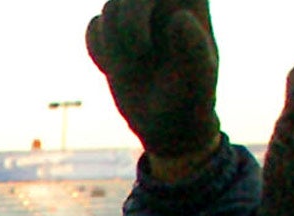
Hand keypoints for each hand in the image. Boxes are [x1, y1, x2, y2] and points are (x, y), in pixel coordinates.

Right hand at [85, 0, 219, 170]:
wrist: (167, 126)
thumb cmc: (190, 102)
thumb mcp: (199, 81)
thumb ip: (195, 49)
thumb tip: (178, 17)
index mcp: (191, 4)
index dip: (143, 6)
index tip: (148, 44)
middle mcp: (163, 6)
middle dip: (127, 22)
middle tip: (139, 55)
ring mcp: (137, 20)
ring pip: (110, 7)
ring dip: (112, 44)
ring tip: (128, 72)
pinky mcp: (114, 36)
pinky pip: (94, 25)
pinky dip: (98, 50)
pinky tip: (114, 71)